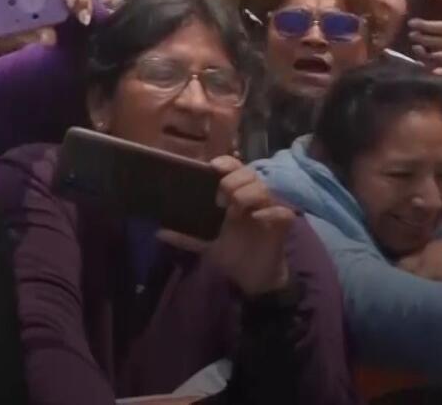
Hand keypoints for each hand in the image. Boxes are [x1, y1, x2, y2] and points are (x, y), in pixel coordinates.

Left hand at [159, 157, 293, 296]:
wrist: (251, 278)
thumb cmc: (231, 252)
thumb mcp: (204, 243)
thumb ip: (185, 236)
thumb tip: (159, 232)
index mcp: (235, 195)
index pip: (234, 168)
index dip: (226, 163)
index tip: (213, 166)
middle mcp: (253, 198)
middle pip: (249, 173)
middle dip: (232, 181)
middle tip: (219, 199)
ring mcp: (269, 210)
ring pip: (263, 188)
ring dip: (246, 195)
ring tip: (234, 210)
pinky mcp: (282, 225)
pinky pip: (282, 211)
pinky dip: (269, 211)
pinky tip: (257, 217)